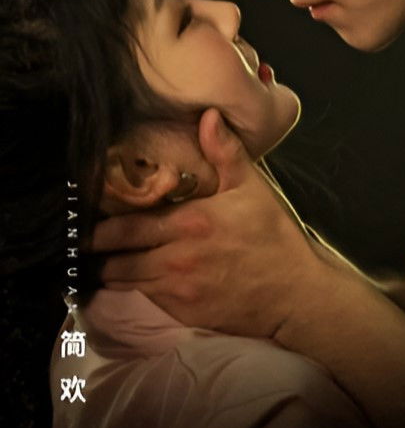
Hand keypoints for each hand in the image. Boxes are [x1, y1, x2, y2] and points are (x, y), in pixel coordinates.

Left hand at [92, 108, 324, 334]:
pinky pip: (144, 299)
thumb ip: (225, 152)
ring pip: (124, 281)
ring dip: (111, 271)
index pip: (125, 226)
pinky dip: (133, 289)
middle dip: (97, 250)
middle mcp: (176, 257)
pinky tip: (130, 279)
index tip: (87, 220)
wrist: (295, 292)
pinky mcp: (183, 312)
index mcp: (189, 222)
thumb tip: (208, 115)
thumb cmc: (273, 236)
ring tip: (102, 261)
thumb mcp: (252, 188)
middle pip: (116, 257)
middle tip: (86, 242)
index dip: (99, 226)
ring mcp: (178, 289)